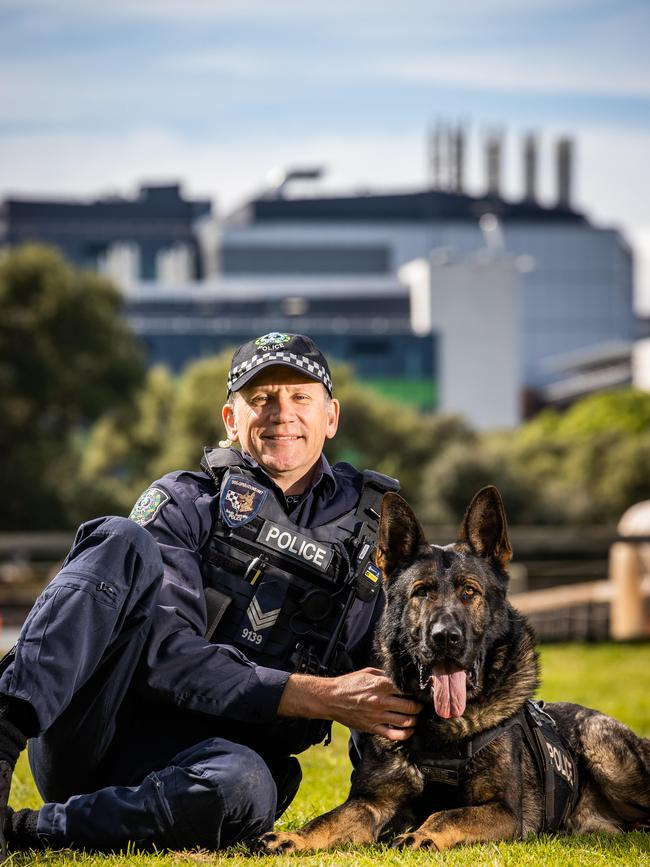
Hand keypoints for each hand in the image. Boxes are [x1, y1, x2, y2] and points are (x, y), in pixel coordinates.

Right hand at [277, 667, 421, 740]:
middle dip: (419, 706)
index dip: (417, 689)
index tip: (423, 690)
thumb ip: (384, 675)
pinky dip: (405, 734)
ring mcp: (377, 716)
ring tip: (415, 716)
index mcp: (380, 685)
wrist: (331, 699)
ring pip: (405, 721)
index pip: (407, 688)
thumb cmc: (349, 684)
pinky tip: (409, 730)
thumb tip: (400, 677)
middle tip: (421, 705)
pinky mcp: (372, 727)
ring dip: (414, 720)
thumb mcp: (367, 673)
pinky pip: (393, 735)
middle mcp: (380, 701)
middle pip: (410, 706)